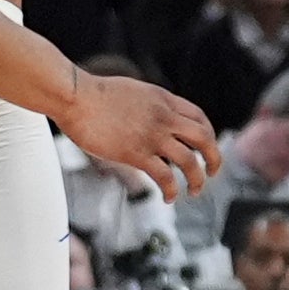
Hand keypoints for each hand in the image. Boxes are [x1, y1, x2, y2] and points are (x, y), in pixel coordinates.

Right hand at [57, 73, 219, 195]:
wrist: (74, 96)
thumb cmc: (93, 94)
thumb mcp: (132, 91)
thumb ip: (148, 105)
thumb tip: (151, 120)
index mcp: (163, 99)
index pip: (199, 117)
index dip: (208, 135)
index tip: (206, 148)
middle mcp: (163, 116)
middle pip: (204, 138)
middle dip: (214, 158)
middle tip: (212, 172)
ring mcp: (151, 135)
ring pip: (190, 161)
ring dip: (197, 180)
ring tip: (194, 191)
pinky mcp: (136, 153)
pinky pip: (165, 176)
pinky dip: (171, 190)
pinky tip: (168, 197)